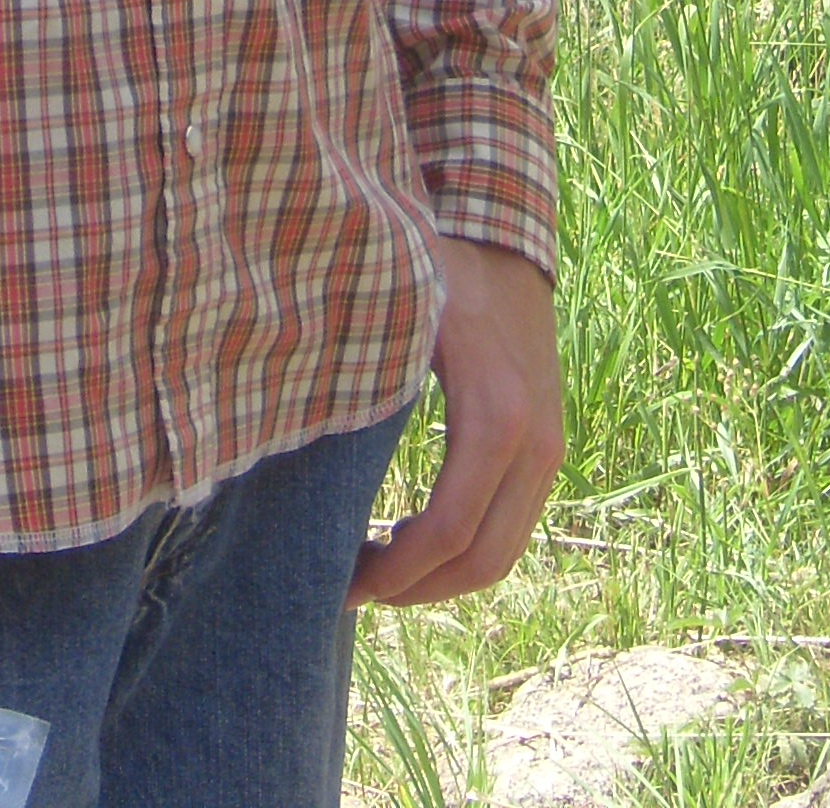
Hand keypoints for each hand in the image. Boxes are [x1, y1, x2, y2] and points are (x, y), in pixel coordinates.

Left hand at [349, 234, 561, 605]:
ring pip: (503, 554)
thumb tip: (280, 417)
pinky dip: (465, 549)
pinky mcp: (549, 450)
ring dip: (440, 577)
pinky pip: (512, 527)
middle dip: (415, 590)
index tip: (341, 582)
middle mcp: (536, 446)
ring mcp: (550, 451)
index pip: (447, 531)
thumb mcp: (395, 312)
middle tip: (352, 586)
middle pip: (482, 562)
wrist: (507, 239)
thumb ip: (355, 368)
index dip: (393, 573)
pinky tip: (412, 533)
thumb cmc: (437, 269)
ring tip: (376, 565)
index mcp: (496, 418)